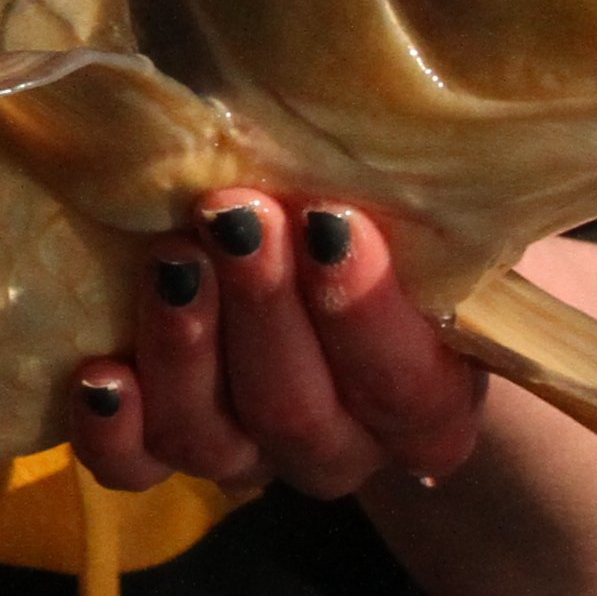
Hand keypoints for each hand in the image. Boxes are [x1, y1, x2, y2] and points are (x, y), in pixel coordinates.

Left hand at [57, 189, 485, 499]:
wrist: (302, 247)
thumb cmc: (377, 216)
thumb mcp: (420, 209)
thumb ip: (429, 203)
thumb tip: (496, 126)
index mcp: (428, 403)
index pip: (405, 388)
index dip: (365, 314)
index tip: (327, 220)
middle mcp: (339, 444)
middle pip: (298, 414)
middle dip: (263, 311)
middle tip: (236, 219)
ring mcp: (246, 454)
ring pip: (210, 439)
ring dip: (186, 349)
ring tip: (171, 259)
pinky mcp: (165, 448)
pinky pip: (134, 469)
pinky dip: (113, 431)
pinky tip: (100, 376)